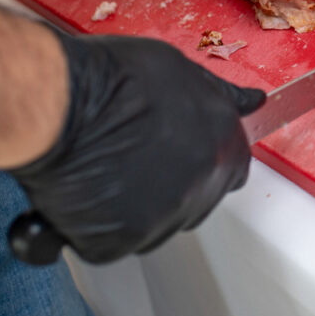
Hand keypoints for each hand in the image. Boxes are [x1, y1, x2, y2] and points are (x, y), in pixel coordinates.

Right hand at [10, 34, 264, 263]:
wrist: (60, 101)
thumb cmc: (114, 76)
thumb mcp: (183, 72)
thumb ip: (219, 97)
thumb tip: (254, 102)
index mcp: (224, 146)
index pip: (229, 171)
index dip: (198, 161)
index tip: (174, 153)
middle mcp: (201, 187)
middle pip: (193, 204)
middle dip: (167, 186)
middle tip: (130, 159)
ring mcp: (160, 219)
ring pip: (152, 228)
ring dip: (132, 209)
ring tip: (102, 171)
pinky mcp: (117, 242)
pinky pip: (107, 243)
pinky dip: (91, 226)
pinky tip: (78, 192)